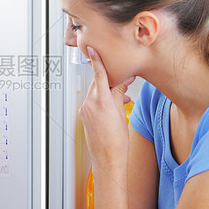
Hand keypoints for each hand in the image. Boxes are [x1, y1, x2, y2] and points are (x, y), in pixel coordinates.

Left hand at [80, 46, 134, 162]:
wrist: (108, 159)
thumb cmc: (118, 141)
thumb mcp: (122, 113)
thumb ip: (119, 94)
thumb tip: (122, 81)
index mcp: (102, 101)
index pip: (99, 75)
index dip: (97, 61)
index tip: (93, 49)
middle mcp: (90, 104)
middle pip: (98, 83)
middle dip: (110, 80)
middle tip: (124, 79)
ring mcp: (85, 110)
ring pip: (96, 92)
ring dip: (107, 91)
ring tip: (121, 99)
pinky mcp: (84, 116)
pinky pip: (92, 102)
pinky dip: (102, 100)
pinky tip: (112, 107)